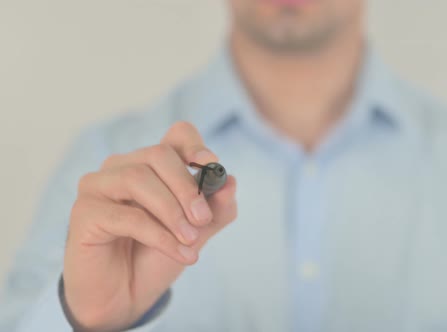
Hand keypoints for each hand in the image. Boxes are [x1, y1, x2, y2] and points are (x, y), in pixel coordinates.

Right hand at [62, 122, 236, 330]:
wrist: (125, 296)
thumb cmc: (156, 256)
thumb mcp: (197, 231)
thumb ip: (217, 208)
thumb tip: (230, 182)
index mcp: (152, 164)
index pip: (176, 135)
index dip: (195, 146)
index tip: (212, 167)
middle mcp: (122, 167)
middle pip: (158, 154)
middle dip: (186, 187)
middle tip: (203, 219)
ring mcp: (98, 186)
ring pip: (138, 178)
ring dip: (172, 211)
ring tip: (191, 240)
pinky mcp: (85, 212)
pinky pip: (127, 215)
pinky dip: (160, 235)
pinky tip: (180, 253)